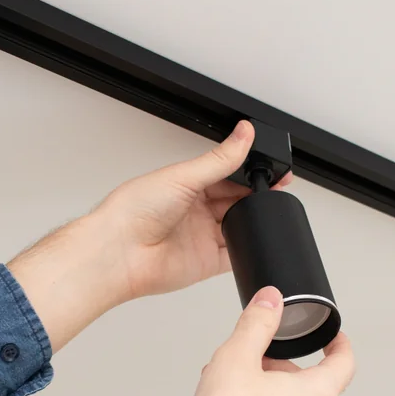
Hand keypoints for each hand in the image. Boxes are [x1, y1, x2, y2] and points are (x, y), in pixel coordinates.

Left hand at [8, 121, 292, 352]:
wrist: (119, 252)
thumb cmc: (134, 210)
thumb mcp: (183, 176)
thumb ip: (220, 159)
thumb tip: (243, 133)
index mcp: (187, 184)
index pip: (227, 174)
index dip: (250, 172)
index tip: (272, 168)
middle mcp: (194, 210)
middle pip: (236, 200)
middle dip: (256, 196)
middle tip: (275, 189)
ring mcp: (201, 236)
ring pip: (239, 227)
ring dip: (253, 222)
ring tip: (267, 214)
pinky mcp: (206, 262)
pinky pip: (235, 256)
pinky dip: (248, 249)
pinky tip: (255, 241)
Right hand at [148, 286, 355, 395]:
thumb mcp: (237, 357)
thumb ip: (258, 323)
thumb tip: (272, 299)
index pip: (344, 363)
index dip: (339, 344)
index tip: (333, 337)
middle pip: (310, 386)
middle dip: (281, 368)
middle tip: (250, 361)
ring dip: (268, 395)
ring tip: (230, 390)